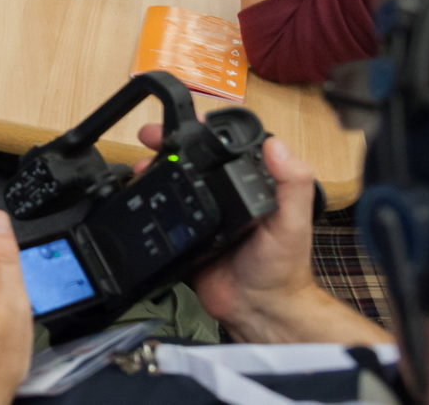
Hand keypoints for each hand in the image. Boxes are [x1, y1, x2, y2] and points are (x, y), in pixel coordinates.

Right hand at [135, 125, 320, 336]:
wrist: (258, 310)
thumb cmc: (282, 267)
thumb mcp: (292, 222)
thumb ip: (292, 184)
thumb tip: (276, 145)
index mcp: (250, 187)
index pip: (227, 150)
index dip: (207, 132)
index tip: (188, 119)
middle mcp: (225, 196)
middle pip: (194, 161)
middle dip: (170, 144)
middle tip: (151, 137)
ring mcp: (203, 216)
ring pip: (175, 184)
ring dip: (156, 170)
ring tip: (140, 166)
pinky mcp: (186, 237)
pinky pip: (164, 217)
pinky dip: (149, 203)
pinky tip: (136, 194)